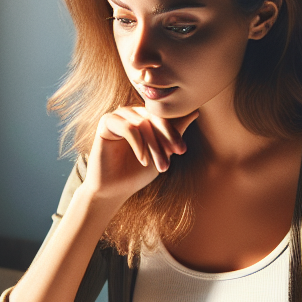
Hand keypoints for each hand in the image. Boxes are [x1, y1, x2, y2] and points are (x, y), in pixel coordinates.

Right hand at [81, 105, 198, 205]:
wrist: (114, 190)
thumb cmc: (137, 172)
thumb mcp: (162, 152)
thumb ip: (175, 132)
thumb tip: (195, 111)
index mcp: (144, 116)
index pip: (163, 116)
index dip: (174, 132)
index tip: (182, 151)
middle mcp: (131, 112)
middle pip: (154, 117)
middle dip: (166, 138)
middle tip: (175, 155)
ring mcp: (118, 115)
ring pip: (143, 123)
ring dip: (154, 146)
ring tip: (160, 165)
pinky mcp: (106, 122)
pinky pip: (128, 127)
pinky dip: (138, 144)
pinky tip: (143, 161)